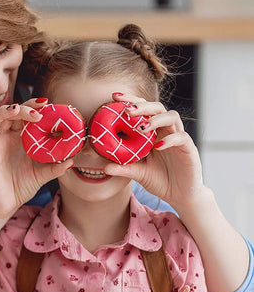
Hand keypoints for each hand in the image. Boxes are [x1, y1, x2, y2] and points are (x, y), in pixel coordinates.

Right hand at [0, 99, 74, 220]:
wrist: (6, 205)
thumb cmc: (21, 186)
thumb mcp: (42, 175)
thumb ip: (55, 167)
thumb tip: (72, 161)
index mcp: (18, 137)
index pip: (23, 114)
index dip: (33, 106)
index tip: (48, 104)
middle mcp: (3, 137)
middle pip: (8, 113)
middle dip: (23, 108)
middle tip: (38, 110)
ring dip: (1, 113)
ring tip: (15, 110)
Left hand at [103, 93, 206, 211]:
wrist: (179, 195)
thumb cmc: (159, 179)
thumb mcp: (137, 173)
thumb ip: (123, 168)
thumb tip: (104, 167)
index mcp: (153, 132)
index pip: (143, 110)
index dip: (131, 101)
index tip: (114, 97)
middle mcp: (165, 131)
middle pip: (157, 108)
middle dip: (142, 106)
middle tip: (127, 110)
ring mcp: (178, 138)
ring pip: (172, 117)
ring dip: (156, 119)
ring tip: (141, 128)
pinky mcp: (189, 148)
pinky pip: (181, 137)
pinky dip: (170, 139)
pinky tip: (158, 145)